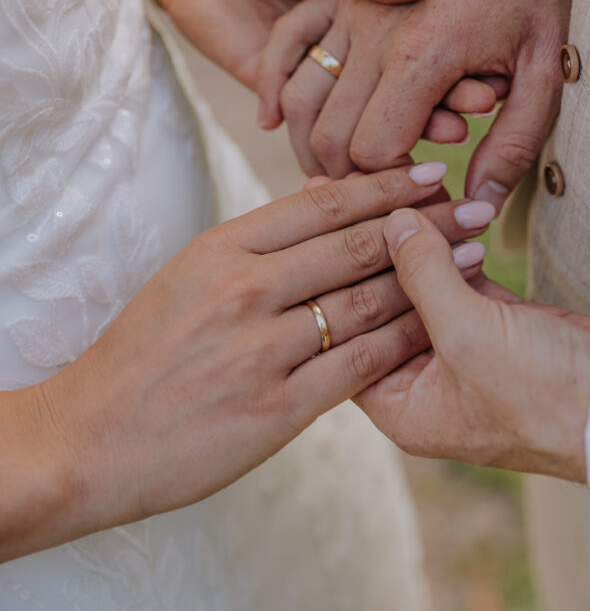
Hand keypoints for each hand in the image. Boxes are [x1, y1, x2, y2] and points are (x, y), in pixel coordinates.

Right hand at [2, 165, 492, 561]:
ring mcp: (263, 349)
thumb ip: (253, 243)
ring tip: (475, 256)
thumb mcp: (186, 276)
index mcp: (221, 247)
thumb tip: (319, 199)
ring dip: (429, 277)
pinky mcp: (279, 408)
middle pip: (355, 244)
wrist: (92, 437)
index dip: (387, 185)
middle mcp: (245, 289)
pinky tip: (441, 324)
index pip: (322, 202)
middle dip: (425, 222)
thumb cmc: (142, 353)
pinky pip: (361, 363)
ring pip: (368, 300)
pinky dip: (407, 340)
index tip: (431, 173)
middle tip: (475, 205)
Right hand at [259, 0, 568, 205]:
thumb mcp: (546, 71)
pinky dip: (275, 85)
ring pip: (301, 98)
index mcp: (426, 54)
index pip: (373, 150)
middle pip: (330, 133)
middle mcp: (375, 32)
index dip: (389, 185)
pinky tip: (276, 119)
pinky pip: (286, 43)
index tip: (417, 194)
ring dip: (309, 143)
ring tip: (341, 170)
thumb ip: (513, 146)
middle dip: (349, 175)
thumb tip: (481, 209)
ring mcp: (351, 8)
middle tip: (380, 195)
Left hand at [355, 207, 589, 479]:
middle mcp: (421, 381)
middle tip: (341, 194)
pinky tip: (437, 206)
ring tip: (388, 187)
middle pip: (379, 302)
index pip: (347, 333)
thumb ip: (423, 275)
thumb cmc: (545, 397)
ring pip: (420, 286)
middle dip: (368, 249)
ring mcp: (458, 352)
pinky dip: (451, 246)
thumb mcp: (469, 336)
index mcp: (400, 406)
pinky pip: (458, 279)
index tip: (316, 223)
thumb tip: (392, 220)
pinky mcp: (494, 326)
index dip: (330, 274)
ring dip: (414, 240)